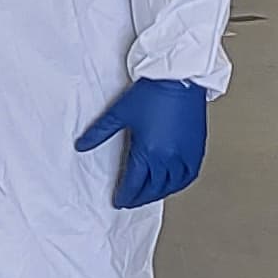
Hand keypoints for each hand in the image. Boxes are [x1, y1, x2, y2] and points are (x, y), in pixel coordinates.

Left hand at [76, 76, 209, 209]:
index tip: (119, 200)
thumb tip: (81, 146)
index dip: (125, 195)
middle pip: (152, 189)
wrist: (179, 77)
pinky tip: (172, 185)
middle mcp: (168, 158)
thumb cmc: (152, 92)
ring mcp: (185, 155)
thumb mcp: (119, 113)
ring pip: (171, 185)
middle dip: (139, 198)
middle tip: (131, 201)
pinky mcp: (197, 149)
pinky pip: (189, 176)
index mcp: (148, 151)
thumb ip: (99, 133)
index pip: (134, 184)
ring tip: (148, 196)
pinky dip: (178, 184)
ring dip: (158, 193)